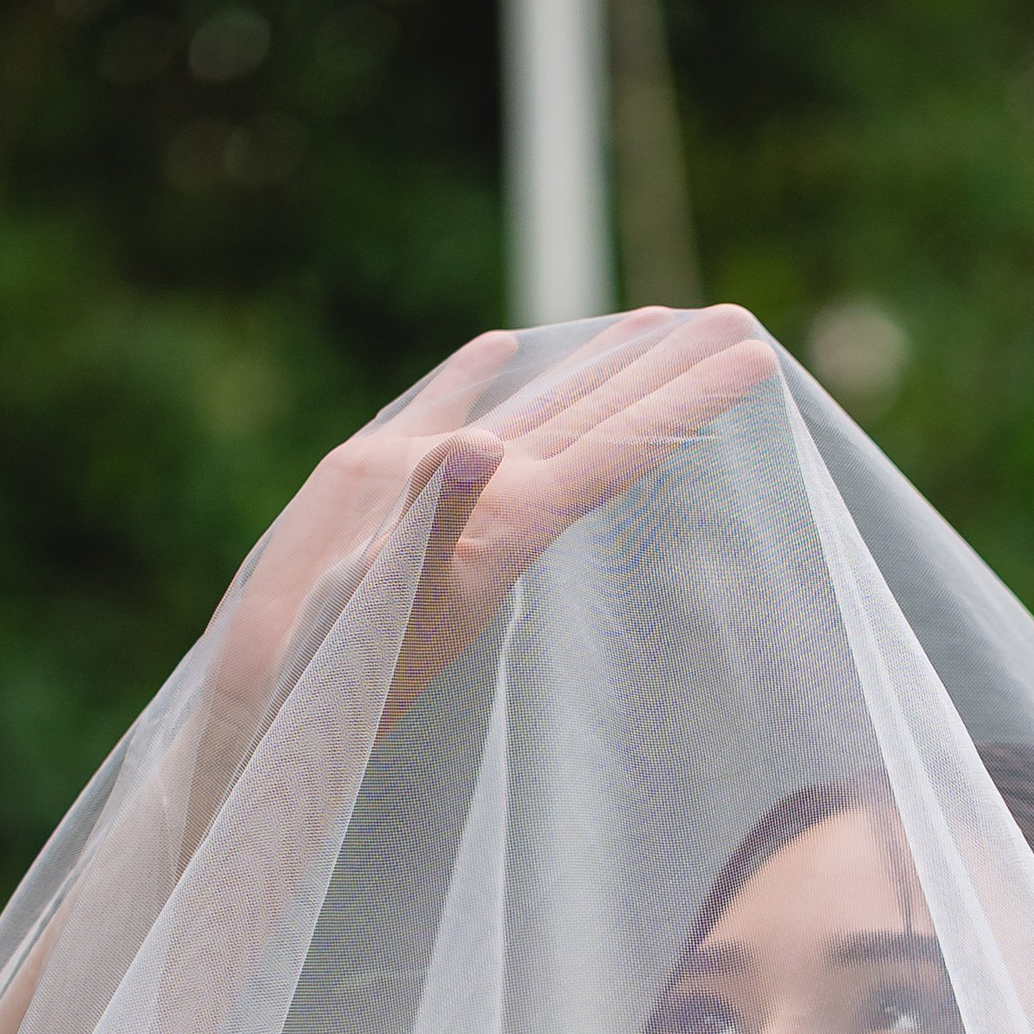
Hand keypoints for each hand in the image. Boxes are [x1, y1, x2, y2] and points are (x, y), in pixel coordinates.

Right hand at [214, 303, 778, 744]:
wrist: (273, 711)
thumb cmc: (330, 667)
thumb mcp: (387, 594)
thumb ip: (437, 518)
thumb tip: (485, 445)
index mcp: (512, 520)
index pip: (619, 446)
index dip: (687, 398)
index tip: (759, 352)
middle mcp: (494, 503)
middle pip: (604, 424)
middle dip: (670, 373)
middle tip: (744, 322)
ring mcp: (446, 495)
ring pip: (540, 415)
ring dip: (596, 371)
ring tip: (652, 323)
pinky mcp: (387, 490)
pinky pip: (449, 414)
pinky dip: (480, 377)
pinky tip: (502, 348)